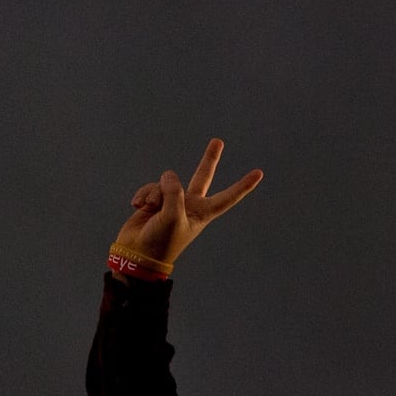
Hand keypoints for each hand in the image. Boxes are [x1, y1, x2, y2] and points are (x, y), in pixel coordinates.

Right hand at [112, 138, 262, 269]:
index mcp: (203, 213)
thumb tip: (169, 176)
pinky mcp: (154, 200)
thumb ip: (174, 192)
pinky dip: (143, 195)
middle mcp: (190, 205)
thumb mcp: (172, 217)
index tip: (259, 173)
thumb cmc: (161, 241)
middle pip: (202, 176)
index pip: (228, 197)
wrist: (137, 254)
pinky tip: (138, 207)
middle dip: (209, 159)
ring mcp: (172, 201)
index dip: (243, 186)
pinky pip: (150, 187)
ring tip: (151, 210)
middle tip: (218, 141)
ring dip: (155, 193)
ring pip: (166, 182)